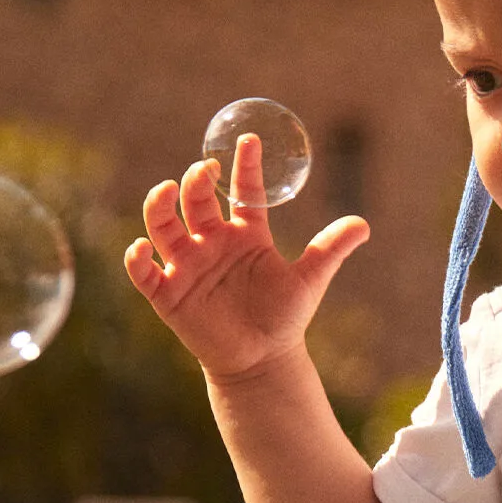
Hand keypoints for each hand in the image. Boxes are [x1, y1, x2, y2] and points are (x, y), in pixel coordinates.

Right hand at [124, 134, 368, 383]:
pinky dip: (136, 257)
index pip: (242, 192)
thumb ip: (330, 250)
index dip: (244, 166)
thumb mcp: (309, 281)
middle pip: (196, 201)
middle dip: (197, 181)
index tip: (250, 141)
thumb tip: (365, 225)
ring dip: (159, 206)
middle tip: (206, 169)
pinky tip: (142, 247)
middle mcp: (212, 242)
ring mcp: (187, 265)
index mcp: (245, 234)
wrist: (262, 361)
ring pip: (162, 225)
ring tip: (167, 190)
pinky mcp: (168, 293)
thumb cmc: (283, 318)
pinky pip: (143, 270)